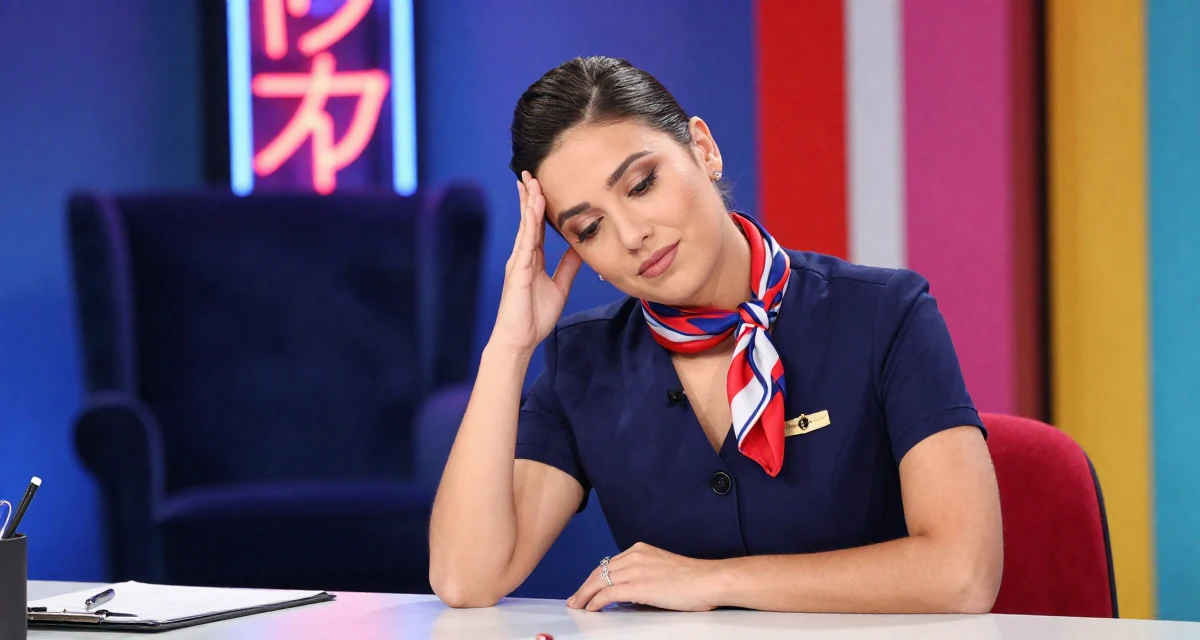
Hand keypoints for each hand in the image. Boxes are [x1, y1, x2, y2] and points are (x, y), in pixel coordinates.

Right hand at [490, 171, 582, 356]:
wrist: (520, 339)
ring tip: (532, 181)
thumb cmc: (534, 317)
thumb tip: (580, 248)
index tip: (541, 186)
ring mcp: (519, 262)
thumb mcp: (559, 287)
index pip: (536, 227)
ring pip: (525, 225)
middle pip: (527, 220)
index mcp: (531, 260)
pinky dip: (530, 222)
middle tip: (530, 173)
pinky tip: (534, 207)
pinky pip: (526, 241)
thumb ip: (567, 267)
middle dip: (529, 196)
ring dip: (529, 202)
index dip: (538, 207)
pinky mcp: (518, 270)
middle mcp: (523, 256)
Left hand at [567, 542, 719, 611]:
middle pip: (599, 571)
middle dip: (584, 587)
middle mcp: (634, 556)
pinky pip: (608, 593)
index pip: (608, 564)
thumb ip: (644, 575)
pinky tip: (591, 608)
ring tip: (578, 606)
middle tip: (575, 600)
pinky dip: (596, 602)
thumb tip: (629, 592)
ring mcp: (635, 570)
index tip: (586, 588)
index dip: (594, 578)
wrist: (709, 580)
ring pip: (599, 581)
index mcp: (640, 550)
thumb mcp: (662, 569)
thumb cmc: (693, 579)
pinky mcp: (638, 586)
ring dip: (585, 595)